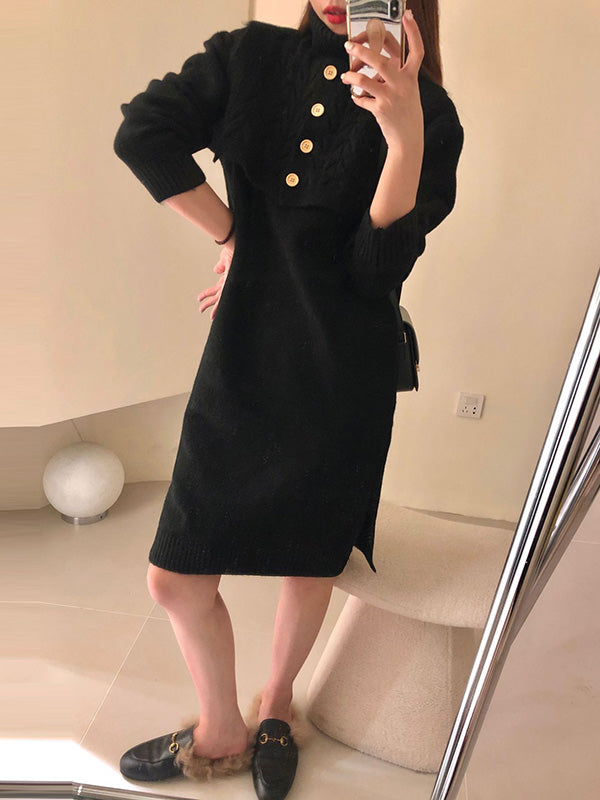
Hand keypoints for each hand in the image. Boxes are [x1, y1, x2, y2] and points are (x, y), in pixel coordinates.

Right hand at [197, 235, 234, 320]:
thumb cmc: (237, 250)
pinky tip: (217, 312)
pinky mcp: (231, 284)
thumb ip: (221, 265)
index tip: (199, 299)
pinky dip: (219, 306)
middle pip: (217, 297)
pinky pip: (224, 298)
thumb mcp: (225, 258)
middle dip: (210, 305)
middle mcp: (230, 283)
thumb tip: (216, 270)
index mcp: (227, 278)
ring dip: (215, 309)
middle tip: (202, 310)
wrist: (242, 247)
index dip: (207, 294)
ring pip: (221, 300)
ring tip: (211, 317)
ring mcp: (231, 284)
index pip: (215, 289)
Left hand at [341, 9, 424, 154]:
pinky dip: (356, 97)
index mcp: (411, 76)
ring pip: (364, 79)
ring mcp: (391, 97)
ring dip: (351, 76)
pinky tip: (356, 97)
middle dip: (362, 50)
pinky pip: (361, 99)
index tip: (407, 15)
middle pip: (380, 60)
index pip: (416, 50)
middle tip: (348, 45)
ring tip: (345, 76)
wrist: (408, 138)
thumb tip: (371, 63)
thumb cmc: (405, 112)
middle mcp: (403, 84)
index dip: (413, 32)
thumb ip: (393, 75)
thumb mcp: (407, 90)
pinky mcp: (380, 110)